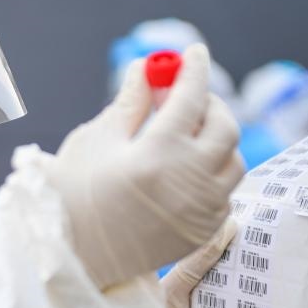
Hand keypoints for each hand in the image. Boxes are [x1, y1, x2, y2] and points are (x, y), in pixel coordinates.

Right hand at [47, 43, 243, 289]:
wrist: (73, 254)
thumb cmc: (74, 191)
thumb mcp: (98, 139)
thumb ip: (131, 101)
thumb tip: (148, 67)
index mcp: (159, 153)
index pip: (191, 96)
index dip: (194, 68)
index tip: (193, 52)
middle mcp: (190, 182)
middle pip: (226, 126)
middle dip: (209, 103)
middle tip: (184, 96)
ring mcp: (202, 211)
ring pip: (233, 160)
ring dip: (215, 139)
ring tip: (183, 134)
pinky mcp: (204, 232)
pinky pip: (225, 191)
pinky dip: (213, 172)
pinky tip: (184, 168)